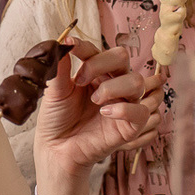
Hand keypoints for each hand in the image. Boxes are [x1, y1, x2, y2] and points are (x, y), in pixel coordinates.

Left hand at [33, 39, 158, 194]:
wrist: (56, 149)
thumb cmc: (56, 120)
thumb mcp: (54, 92)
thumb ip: (59, 69)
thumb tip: (60, 44)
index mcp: (94, 73)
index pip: (97, 51)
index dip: (85, 46)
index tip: (70, 46)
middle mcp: (112, 84)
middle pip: (122, 57)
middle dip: (100, 63)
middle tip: (80, 80)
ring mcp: (123, 103)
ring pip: (136, 81)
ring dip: (113, 86)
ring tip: (95, 100)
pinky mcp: (130, 126)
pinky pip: (141, 111)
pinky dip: (124, 108)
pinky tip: (105, 113)